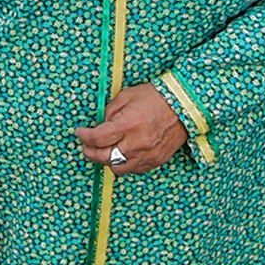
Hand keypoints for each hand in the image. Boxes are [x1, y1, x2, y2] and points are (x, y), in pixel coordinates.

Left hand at [73, 83, 187, 174]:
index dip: (84, 137)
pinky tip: (122, 153)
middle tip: (86, 145)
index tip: (80, 132)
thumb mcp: (127, 96)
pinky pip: (134, 169)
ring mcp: (147, 155)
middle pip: (104, 157)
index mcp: (128, 125)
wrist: (184, 105)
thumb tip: (100, 125)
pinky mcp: (156, 160)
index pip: (97, 138)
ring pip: (118, 168)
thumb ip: (110, 112)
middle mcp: (137, 143)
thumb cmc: (155, 97)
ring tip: (104, 151)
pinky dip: (124, 163)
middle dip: (90, 152)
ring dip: (107, 160)